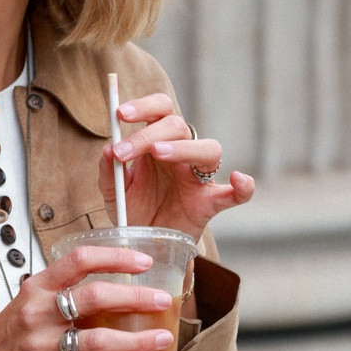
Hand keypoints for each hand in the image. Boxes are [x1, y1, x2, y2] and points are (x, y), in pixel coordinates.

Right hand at [0, 244, 175, 350]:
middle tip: (163, 302)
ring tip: (161, 339)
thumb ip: (60, 294)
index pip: (80, 260)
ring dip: (137, 340)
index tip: (143, 263)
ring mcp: (41, 348)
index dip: (116, 257)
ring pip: (99, 340)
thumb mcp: (26, 303)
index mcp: (37, 289)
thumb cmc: (2, 339)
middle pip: (96, 297)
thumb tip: (109, 289)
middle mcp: (39, 314)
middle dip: (137, 299)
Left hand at [98, 94, 254, 237]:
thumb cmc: (135, 210)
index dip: (143, 106)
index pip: (159, 110)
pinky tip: (238, 179)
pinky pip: (236, 194)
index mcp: (158, 143)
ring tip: (159, 154)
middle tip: (123, 152)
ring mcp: (199, 178)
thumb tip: (107, 149)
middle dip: (148, 134)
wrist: (146, 245)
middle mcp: (181, 154)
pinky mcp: (211, 203)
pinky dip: (243, 187)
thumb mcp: (112, 192)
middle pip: (177, 125)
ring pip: (209, 149)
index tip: (120, 115)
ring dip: (184, 148)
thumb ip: (108, 172)